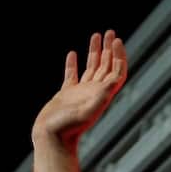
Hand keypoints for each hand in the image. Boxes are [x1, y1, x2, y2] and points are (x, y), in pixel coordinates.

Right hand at [33, 31, 128, 149]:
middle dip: (109, 49)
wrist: (52, 139)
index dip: (119, 56)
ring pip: (91, 68)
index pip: (116, 71)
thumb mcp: (88, 111)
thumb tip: (114, 81)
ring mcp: (80, 93)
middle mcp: (94, 93)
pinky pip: (72, 75)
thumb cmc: (68, 128)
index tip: (116, 40)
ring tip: (96, 35)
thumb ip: (102, 97)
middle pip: (107, 66)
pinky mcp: (66, 95)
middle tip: (110, 32)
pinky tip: (72, 54)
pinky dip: (73, 64)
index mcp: (102, 95)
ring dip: (95, 52)